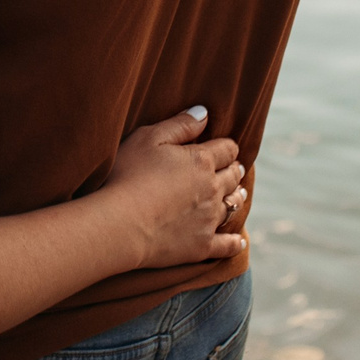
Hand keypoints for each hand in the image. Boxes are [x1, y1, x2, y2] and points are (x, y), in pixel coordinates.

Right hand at [98, 108, 247, 268]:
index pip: (227, 149)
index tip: (224, 148)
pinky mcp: (202, 246)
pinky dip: (235, 243)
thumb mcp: (148, 138)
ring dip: (237, 198)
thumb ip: (180, 125)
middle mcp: (212, 189)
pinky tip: (239, 242)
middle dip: (234, 170)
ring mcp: (209, 219)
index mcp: (201, 161)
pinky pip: (227, 245)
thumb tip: (204, 113)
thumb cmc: (128, 175)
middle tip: (234, 169)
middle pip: (232, 177)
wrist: (120, 224)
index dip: (227, 147)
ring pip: (233, 206)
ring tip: (239, 195)